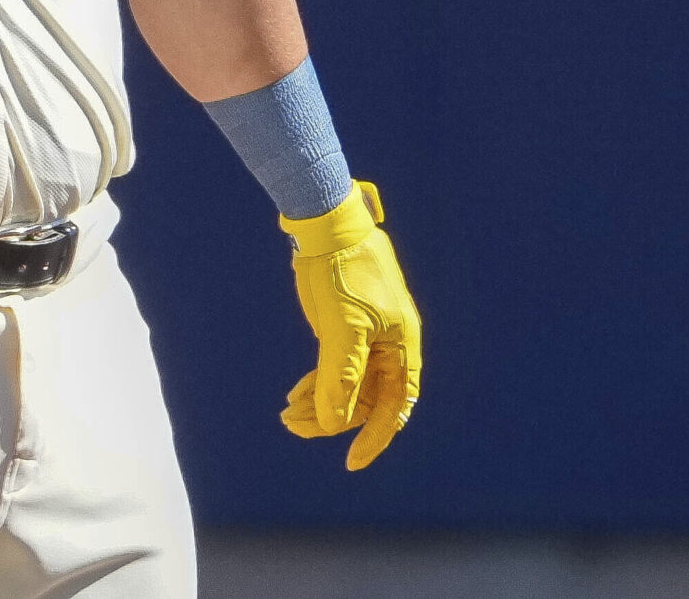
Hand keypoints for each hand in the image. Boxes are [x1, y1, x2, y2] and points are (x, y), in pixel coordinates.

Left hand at [279, 180, 422, 469]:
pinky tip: (295, 395)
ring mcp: (367, 337)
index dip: (375, 437)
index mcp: (401, 347)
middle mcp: (388, 346)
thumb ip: (341, 376)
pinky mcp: (346, 327)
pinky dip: (317, 383)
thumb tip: (335, 423)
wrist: (327, 227)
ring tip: (287, 414)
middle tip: (294, 424)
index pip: (395, 406)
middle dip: (332, 417)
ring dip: (320, 402)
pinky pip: (336, 367)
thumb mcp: (342, 327)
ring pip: (348, 384)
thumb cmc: (342, 272)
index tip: (351, 462)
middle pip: (365, 398)